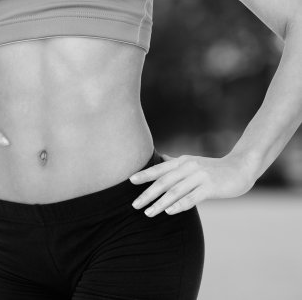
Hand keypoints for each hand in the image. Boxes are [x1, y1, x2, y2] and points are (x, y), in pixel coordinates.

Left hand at [129, 153, 254, 216]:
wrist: (241, 168)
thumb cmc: (213, 168)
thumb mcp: (192, 162)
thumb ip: (176, 162)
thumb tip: (161, 158)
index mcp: (182, 161)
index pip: (159, 169)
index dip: (144, 175)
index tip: (130, 181)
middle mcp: (188, 167)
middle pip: (163, 181)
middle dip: (147, 194)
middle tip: (134, 205)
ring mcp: (200, 176)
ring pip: (175, 191)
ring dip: (160, 203)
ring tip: (148, 213)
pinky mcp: (211, 187)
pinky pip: (192, 197)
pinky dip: (179, 204)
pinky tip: (169, 211)